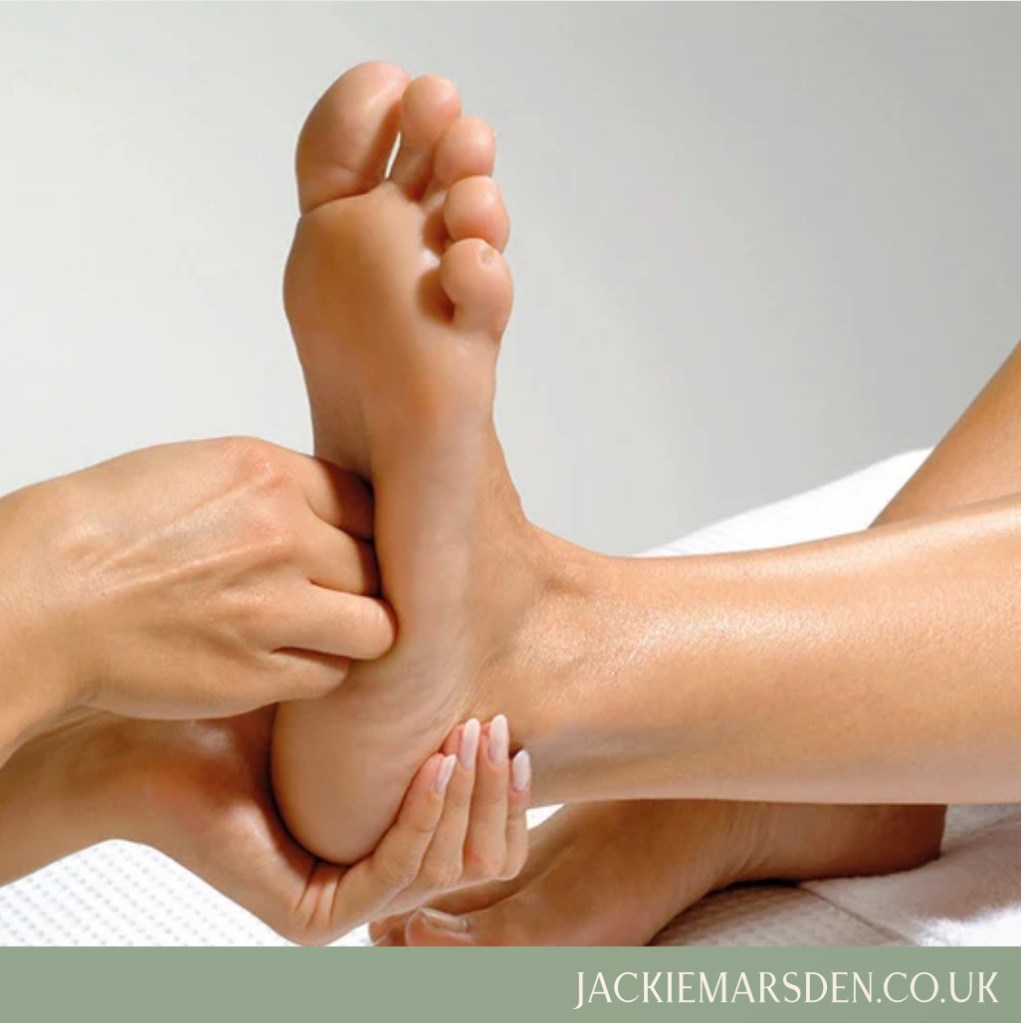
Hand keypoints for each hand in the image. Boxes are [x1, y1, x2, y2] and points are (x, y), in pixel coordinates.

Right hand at [0, 437, 393, 727]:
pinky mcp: (257, 673)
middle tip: (347, 595)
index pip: (371, 502)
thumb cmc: (100, 531)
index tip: (361, 546)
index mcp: (269, 475)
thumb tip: (325, 509)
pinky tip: (290, 662)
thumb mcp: (195, 470)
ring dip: (359, 632)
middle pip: (384, 563)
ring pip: (377, 627)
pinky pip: (333, 675)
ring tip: (328, 634)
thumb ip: (273, 487)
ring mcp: (275, 608)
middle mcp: (285, 536)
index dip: (370, 530)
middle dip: (370, 581)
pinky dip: (321, 672)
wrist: (37, 597)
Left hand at [0, 708, 530, 944]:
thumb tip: (492, 657)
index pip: (482, 840)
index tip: (512, 726)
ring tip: (472, 733)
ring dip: (468, 798)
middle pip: (475, 858)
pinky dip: (422, 817)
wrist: (157, 731)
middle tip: (497, 724)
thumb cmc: (250, 706)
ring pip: (443, 867)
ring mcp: (340, 904)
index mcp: (386, 839)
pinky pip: (393, 873)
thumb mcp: (360, 701)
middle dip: (497, 791)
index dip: (508, 792)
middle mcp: (368, 879)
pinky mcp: (312, 917)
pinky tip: (435, 762)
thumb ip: (420, 703)